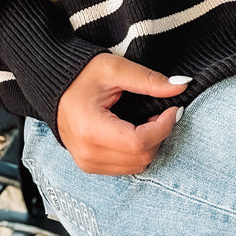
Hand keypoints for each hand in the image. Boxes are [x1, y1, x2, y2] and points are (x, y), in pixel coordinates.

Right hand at [56, 53, 189, 174]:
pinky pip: (126, 166)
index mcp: (90, 129)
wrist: (54, 85)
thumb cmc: (81, 75)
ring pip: (136, 166)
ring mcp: (88, 163)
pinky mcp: (90, 166)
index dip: (163, 127)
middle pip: (141, 157)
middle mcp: (87, 154)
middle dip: (159, 134)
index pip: (139, 143)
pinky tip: (135, 128)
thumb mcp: (115, 69)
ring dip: (150, 143)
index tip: (173, 108)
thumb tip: (181, 86)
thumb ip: (149, 80)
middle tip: (161, 109)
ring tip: (147, 117)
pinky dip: (138, 150)